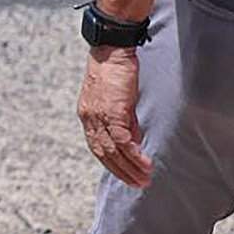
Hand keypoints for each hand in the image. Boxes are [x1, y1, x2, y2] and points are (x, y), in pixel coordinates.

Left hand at [77, 47, 151, 187]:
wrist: (112, 49)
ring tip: (145, 179)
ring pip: (113, 150)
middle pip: (104, 153)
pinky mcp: (114, 111)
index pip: (97, 146)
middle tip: (138, 184)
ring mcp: (100, 116)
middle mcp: (89, 118)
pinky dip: (134, 155)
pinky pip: (123, 140)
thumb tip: (134, 142)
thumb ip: (124, 121)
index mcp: (88, 115)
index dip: (111, 163)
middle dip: (121, 171)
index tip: (125, 175)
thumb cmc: (116, 71)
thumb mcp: (118, 100)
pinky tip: (145, 164)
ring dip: (130, 167)